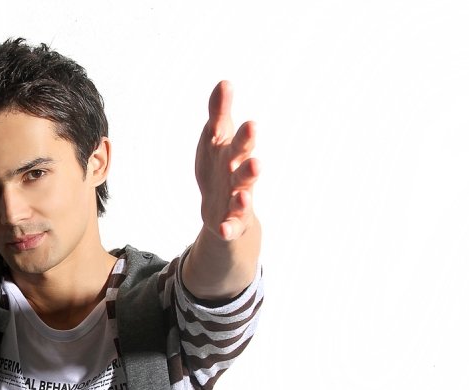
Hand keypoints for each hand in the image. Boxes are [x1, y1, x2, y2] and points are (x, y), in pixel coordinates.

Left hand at [194, 81, 259, 240]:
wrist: (222, 209)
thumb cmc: (220, 167)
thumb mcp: (216, 140)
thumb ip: (219, 114)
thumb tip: (224, 82)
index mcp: (234, 154)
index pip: (238, 140)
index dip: (243, 133)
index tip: (250, 123)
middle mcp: (239, 176)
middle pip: (244, 165)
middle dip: (248, 153)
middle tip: (253, 135)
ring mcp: (236, 200)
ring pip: (242, 195)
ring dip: (244, 191)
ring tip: (245, 190)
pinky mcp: (230, 222)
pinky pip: (230, 226)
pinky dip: (228, 227)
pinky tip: (224, 229)